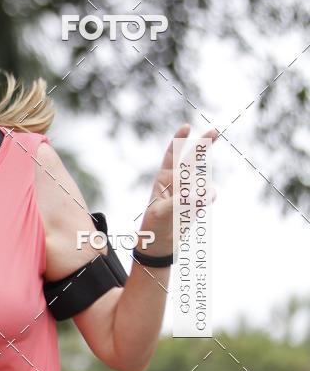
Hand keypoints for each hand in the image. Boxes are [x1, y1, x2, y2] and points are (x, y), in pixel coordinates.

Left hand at [139, 123, 217, 255]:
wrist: (160, 243)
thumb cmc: (154, 225)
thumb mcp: (162, 213)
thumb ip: (180, 202)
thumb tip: (201, 194)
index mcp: (164, 178)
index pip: (172, 155)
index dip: (179, 140)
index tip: (187, 127)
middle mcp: (178, 181)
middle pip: (193, 158)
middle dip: (204, 144)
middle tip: (216, 130)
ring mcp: (190, 191)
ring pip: (203, 180)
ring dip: (202, 189)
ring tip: (193, 203)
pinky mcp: (198, 202)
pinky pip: (208, 195)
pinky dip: (208, 197)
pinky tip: (204, 202)